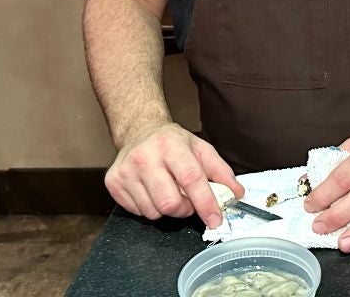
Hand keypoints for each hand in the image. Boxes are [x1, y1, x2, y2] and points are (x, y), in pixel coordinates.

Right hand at [104, 121, 243, 228]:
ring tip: (167, 191)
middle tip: (188, 200)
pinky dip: (149, 207)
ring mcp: (126, 170)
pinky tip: (151, 191)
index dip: (206, 202)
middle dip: (185, 209)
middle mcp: (145, 156)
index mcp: (171, 145)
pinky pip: (137, 212)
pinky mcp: (113, 182)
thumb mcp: (200, 149)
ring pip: (153, 212)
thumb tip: (236, 194)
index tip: (215, 218)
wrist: (139, 130)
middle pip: (170, 203)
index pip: (191, 179)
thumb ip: (221, 172)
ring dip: (167, 209)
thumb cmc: (172, 143)